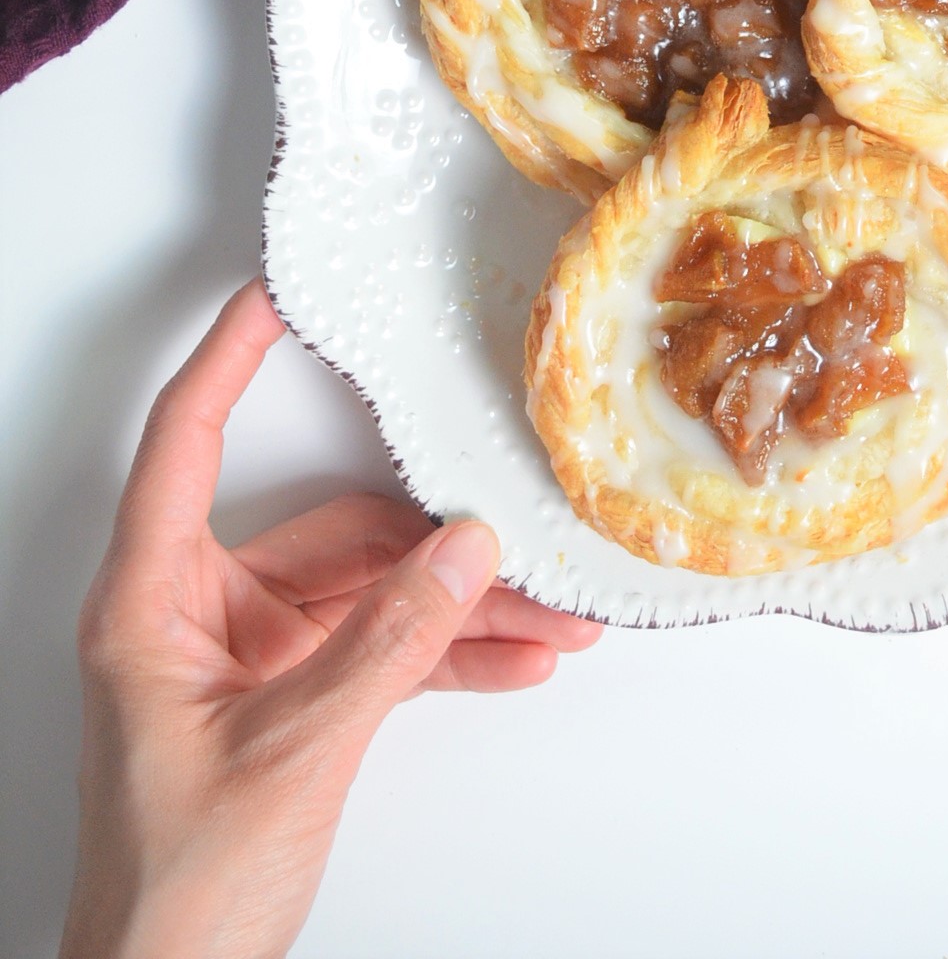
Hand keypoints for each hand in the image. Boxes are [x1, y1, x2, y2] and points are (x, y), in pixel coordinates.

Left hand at [59, 282, 598, 958]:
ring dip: (462, 608)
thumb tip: (464, 553)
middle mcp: (198, 616)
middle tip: (516, 526)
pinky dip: (448, 658)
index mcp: (153, 602)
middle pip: (329, 531)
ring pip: (371, 597)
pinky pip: (381, 656)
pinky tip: (518, 661)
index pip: (185, 443)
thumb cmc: (173, 894)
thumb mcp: (290, 755)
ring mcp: (248, 663)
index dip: (230, 361)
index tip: (277, 293)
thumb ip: (386, 647)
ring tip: (553, 616)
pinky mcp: (291, 708)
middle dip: (433, 541)